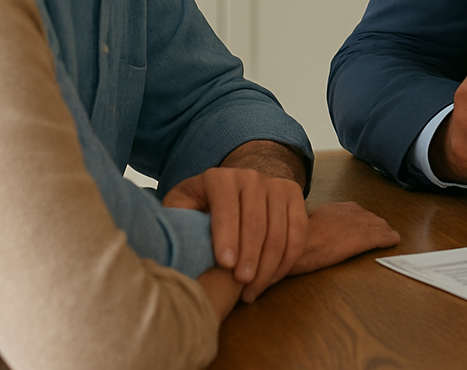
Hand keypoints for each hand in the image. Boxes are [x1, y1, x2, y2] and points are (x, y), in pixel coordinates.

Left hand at [163, 166, 307, 302]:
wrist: (235, 186)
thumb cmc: (202, 205)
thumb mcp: (182, 205)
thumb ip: (175, 218)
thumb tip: (168, 240)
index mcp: (219, 178)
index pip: (225, 207)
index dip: (226, 236)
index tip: (224, 265)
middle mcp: (250, 176)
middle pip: (256, 222)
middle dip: (250, 257)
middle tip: (241, 285)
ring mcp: (275, 184)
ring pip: (279, 230)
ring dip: (268, 265)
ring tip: (252, 290)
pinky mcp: (293, 195)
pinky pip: (298, 231)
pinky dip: (287, 259)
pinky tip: (271, 278)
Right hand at [288, 202, 399, 275]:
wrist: (303, 241)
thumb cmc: (300, 237)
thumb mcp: (307, 224)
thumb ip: (317, 224)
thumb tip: (314, 230)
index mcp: (337, 208)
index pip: (355, 211)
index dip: (361, 220)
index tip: (361, 225)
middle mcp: (351, 212)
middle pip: (369, 217)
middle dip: (375, 224)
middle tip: (381, 231)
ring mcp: (359, 224)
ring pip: (378, 225)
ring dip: (383, 231)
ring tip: (389, 236)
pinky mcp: (365, 237)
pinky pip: (383, 236)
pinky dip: (389, 239)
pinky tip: (393, 240)